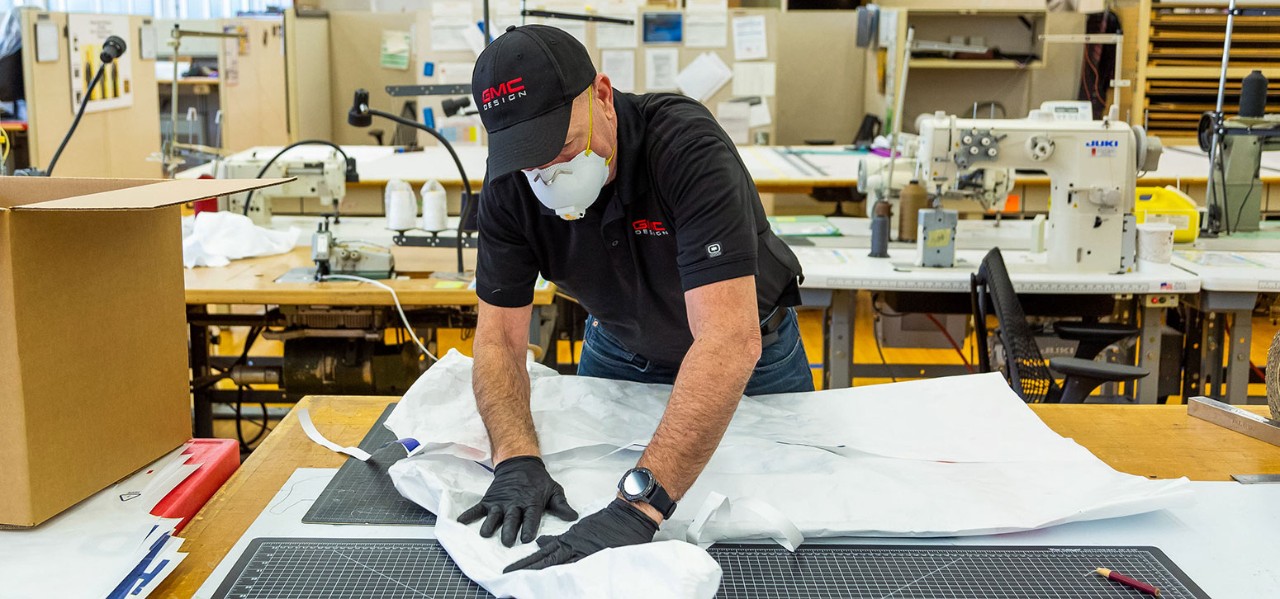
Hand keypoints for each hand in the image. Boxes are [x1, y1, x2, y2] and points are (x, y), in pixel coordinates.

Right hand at [458, 456, 578, 546]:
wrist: (520, 464)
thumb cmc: (539, 481)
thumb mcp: (553, 490)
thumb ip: (561, 505)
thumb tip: (573, 517)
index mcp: (531, 502)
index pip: (530, 517)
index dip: (528, 528)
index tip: (526, 539)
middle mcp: (514, 504)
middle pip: (511, 519)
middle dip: (509, 531)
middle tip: (507, 542)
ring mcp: (500, 502)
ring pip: (494, 515)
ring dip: (490, 525)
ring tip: (485, 534)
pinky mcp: (489, 500)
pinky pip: (478, 509)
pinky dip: (469, 515)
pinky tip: (461, 522)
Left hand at [504, 498, 657, 572]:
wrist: (626, 518)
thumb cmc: (605, 524)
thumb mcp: (579, 529)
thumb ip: (560, 539)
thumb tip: (540, 543)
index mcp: (567, 540)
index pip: (542, 554)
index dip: (525, 562)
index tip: (510, 570)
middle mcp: (571, 546)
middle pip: (543, 560)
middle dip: (524, 568)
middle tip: (507, 576)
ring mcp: (581, 552)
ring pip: (554, 563)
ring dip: (536, 571)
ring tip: (520, 578)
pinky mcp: (591, 554)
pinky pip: (573, 566)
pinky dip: (560, 572)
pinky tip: (549, 577)